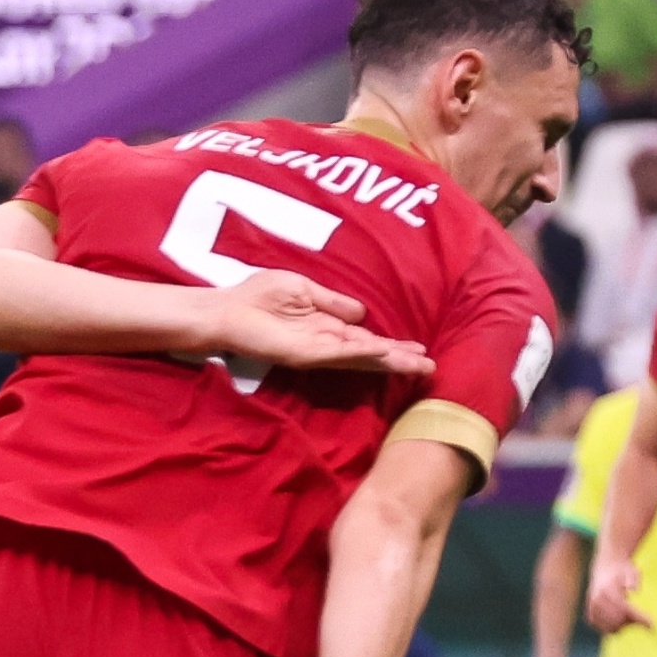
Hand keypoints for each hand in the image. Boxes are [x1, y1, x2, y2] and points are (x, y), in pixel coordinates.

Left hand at [199, 270, 435, 380]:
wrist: (226, 311)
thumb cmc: (256, 297)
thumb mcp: (302, 290)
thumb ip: (332, 302)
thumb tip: (361, 313)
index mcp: (326, 327)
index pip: (366, 340)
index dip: (392, 345)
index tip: (419, 349)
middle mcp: (325, 343)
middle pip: (370, 354)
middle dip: (400, 359)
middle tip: (431, 366)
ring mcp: (315, 350)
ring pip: (360, 358)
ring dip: (389, 361)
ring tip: (418, 365)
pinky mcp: (302, 354)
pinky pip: (336, 353)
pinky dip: (359, 353)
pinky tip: (382, 354)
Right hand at [584, 555, 650, 633]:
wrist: (606, 566)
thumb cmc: (622, 570)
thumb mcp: (631, 570)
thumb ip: (633, 579)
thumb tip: (634, 591)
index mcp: (608, 590)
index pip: (625, 610)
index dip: (639, 619)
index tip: (652, 625)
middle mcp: (597, 600)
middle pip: (617, 622)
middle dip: (631, 623)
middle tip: (642, 619)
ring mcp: (592, 607)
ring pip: (608, 627)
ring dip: (621, 627)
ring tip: (630, 619)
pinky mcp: (590, 612)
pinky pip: (600, 626)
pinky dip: (611, 627)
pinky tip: (619, 621)